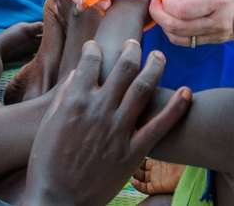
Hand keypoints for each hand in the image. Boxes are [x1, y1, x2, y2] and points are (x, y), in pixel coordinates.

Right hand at [24, 41, 191, 205]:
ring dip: (154, 67)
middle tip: (135, 44)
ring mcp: (118, 130)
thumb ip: (64, 97)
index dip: (95, 49)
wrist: (57, 200)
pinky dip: (175, 108)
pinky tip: (186, 92)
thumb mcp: (49, 125)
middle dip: (131, 50)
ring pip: (143, 88)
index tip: (98, 46)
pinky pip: (159, 126)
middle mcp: (99, 110)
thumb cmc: (46, 164)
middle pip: (123, 68)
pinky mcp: (133, 153)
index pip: (90, 62)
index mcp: (75, 101)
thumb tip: (77, 75)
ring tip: (159, 56)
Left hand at [148, 0, 233, 46]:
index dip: (164, 4)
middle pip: (177, 27)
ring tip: (163, 10)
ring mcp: (219, 34)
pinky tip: (174, 19)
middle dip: (158, 15)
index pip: (182, 9)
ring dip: (164, 25)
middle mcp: (219, 21)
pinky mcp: (217, 41)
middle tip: (155, 2)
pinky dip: (175, 32)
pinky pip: (189, 42)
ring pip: (180, 38)